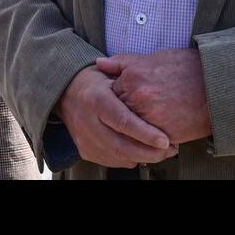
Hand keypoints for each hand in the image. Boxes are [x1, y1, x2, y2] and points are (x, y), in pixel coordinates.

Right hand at [55, 65, 177, 168]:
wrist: (65, 93)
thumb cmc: (93, 83)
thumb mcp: (109, 72)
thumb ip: (130, 79)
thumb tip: (154, 87)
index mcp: (96, 99)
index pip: (122, 121)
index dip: (145, 134)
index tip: (165, 140)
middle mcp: (87, 121)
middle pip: (121, 146)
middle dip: (149, 152)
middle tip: (169, 149)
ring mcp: (84, 139)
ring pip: (118, 157)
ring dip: (143, 157)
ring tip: (161, 152)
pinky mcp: (85, 150)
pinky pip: (112, 162)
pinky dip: (130, 159)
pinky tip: (141, 151)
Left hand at [95, 50, 211, 144]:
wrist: (216, 83)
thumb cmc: (185, 68)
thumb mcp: (151, 58)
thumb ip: (122, 62)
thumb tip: (99, 64)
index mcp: (132, 78)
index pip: (111, 94)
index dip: (117, 97)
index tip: (125, 98)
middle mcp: (138, 99)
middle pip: (119, 114)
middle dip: (123, 115)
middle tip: (134, 112)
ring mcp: (151, 119)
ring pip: (130, 130)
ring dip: (134, 130)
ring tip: (143, 125)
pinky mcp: (164, 136)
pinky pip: (148, 143)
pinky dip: (149, 141)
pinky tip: (154, 134)